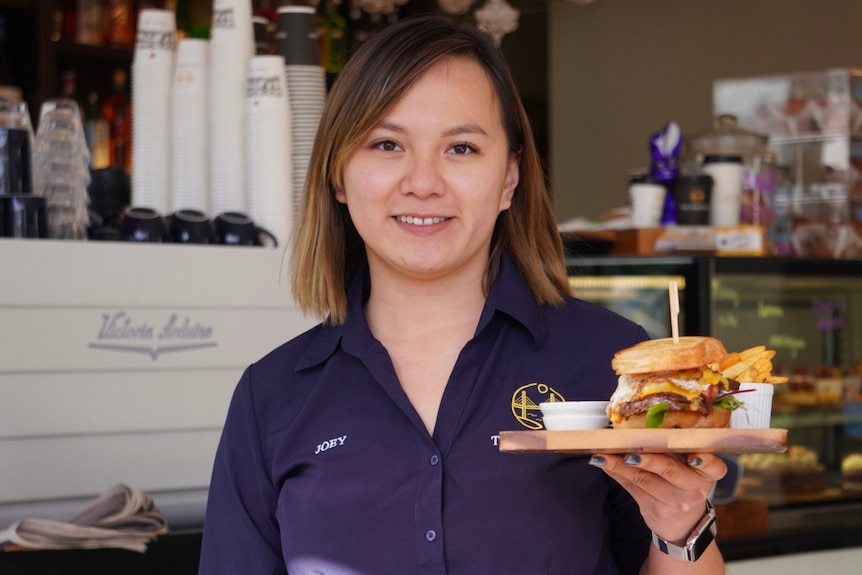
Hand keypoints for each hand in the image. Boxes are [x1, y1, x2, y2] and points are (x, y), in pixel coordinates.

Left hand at [589, 452, 726, 542]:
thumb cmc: (685, 485)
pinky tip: (603, 462)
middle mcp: (694, 488)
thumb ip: (676, 450)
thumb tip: (645, 423)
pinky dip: (615, 472)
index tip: (693, 455)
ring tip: (605, 454)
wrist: (683, 525)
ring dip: (621, 464)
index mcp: (708, 473)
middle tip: (631, 452)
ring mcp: (674, 501)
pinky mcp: (654, 509)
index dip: (704, 460)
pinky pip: (631, 487)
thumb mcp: (692, 470)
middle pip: (670, 469)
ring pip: (644, 479)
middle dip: (648, 459)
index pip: (713, 467)